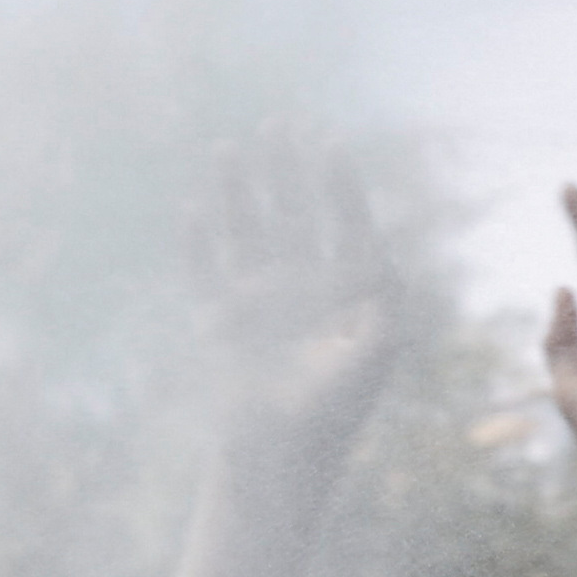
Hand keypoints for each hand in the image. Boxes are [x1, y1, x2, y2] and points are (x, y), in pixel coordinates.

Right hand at [195, 140, 400, 464]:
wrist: (281, 453)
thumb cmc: (337, 407)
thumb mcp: (376, 348)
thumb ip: (382, 299)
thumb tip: (370, 253)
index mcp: (348, 288)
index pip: (344, 221)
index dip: (336, 182)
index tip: (325, 143)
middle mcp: (304, 285)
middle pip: (292, 212)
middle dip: (285, 168)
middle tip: (280, 123)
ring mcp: (260, 299)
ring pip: (246, 230)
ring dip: (239, 190)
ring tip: (230, 146)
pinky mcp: (221, 320)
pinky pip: (204, 270)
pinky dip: (197, 242)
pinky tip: (194, 210)